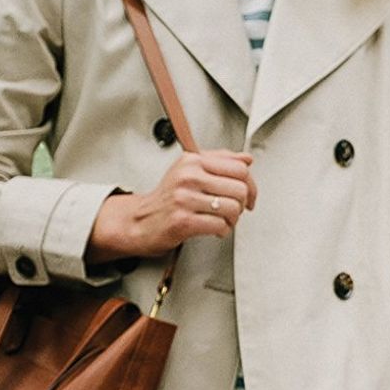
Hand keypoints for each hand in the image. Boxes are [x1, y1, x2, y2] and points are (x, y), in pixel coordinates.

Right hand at [87, 150, 258, 263]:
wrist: (138, 221)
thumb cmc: (167, 198)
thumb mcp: (190, 170)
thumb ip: (220, 161)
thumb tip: (247, 158)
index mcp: (193, 161)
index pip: (239, 168)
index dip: (251, 185)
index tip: (249, 195)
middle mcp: (188, 177)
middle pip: (240, 189)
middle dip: (242, 204)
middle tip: (233, 210)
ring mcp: (184, 198)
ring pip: (233, 208)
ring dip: (233, 219)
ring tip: (222, 220)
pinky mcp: (182, 221)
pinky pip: (220, 225)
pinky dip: (222, 231)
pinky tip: (213, 229)